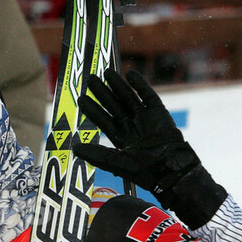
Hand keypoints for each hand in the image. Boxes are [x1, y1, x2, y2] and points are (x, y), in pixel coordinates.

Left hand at [73, 69, 225, 228]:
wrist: (168, 168)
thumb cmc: (143, 170)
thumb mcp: (114, 162)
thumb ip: (95, 154)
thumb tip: (73, 148)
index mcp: (121, 137)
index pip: (103, 119)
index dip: (92, 109)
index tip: (81, 98)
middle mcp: (131, 125)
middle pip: (113, 104)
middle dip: (102, 92)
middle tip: (90, 79)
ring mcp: (144, 117)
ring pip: (127, 97)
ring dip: (117, 84)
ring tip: (107, 72)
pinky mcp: (158, 112)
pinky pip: (147, 95)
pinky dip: (140, 85)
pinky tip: (131, 75)